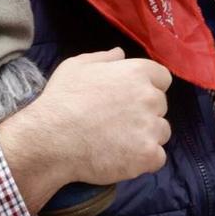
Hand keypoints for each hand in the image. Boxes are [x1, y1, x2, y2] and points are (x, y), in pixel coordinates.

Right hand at [0, 48, 170, 212]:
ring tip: (120, 143)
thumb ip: (104, 57)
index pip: (162, 78)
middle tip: (119, 123)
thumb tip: (120, 54)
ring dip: (146, 137)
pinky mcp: (147, 155)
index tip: (132, 99)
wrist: (52, 138)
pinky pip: (158, 158)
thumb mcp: (77, 66)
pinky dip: (144, 161)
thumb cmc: (63, 99)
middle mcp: (149, 97)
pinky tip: (124, 159)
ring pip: (161, 132)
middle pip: (160, 106)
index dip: (149, 88)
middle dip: (145, 113)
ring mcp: (151, 127)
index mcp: (137, 72)